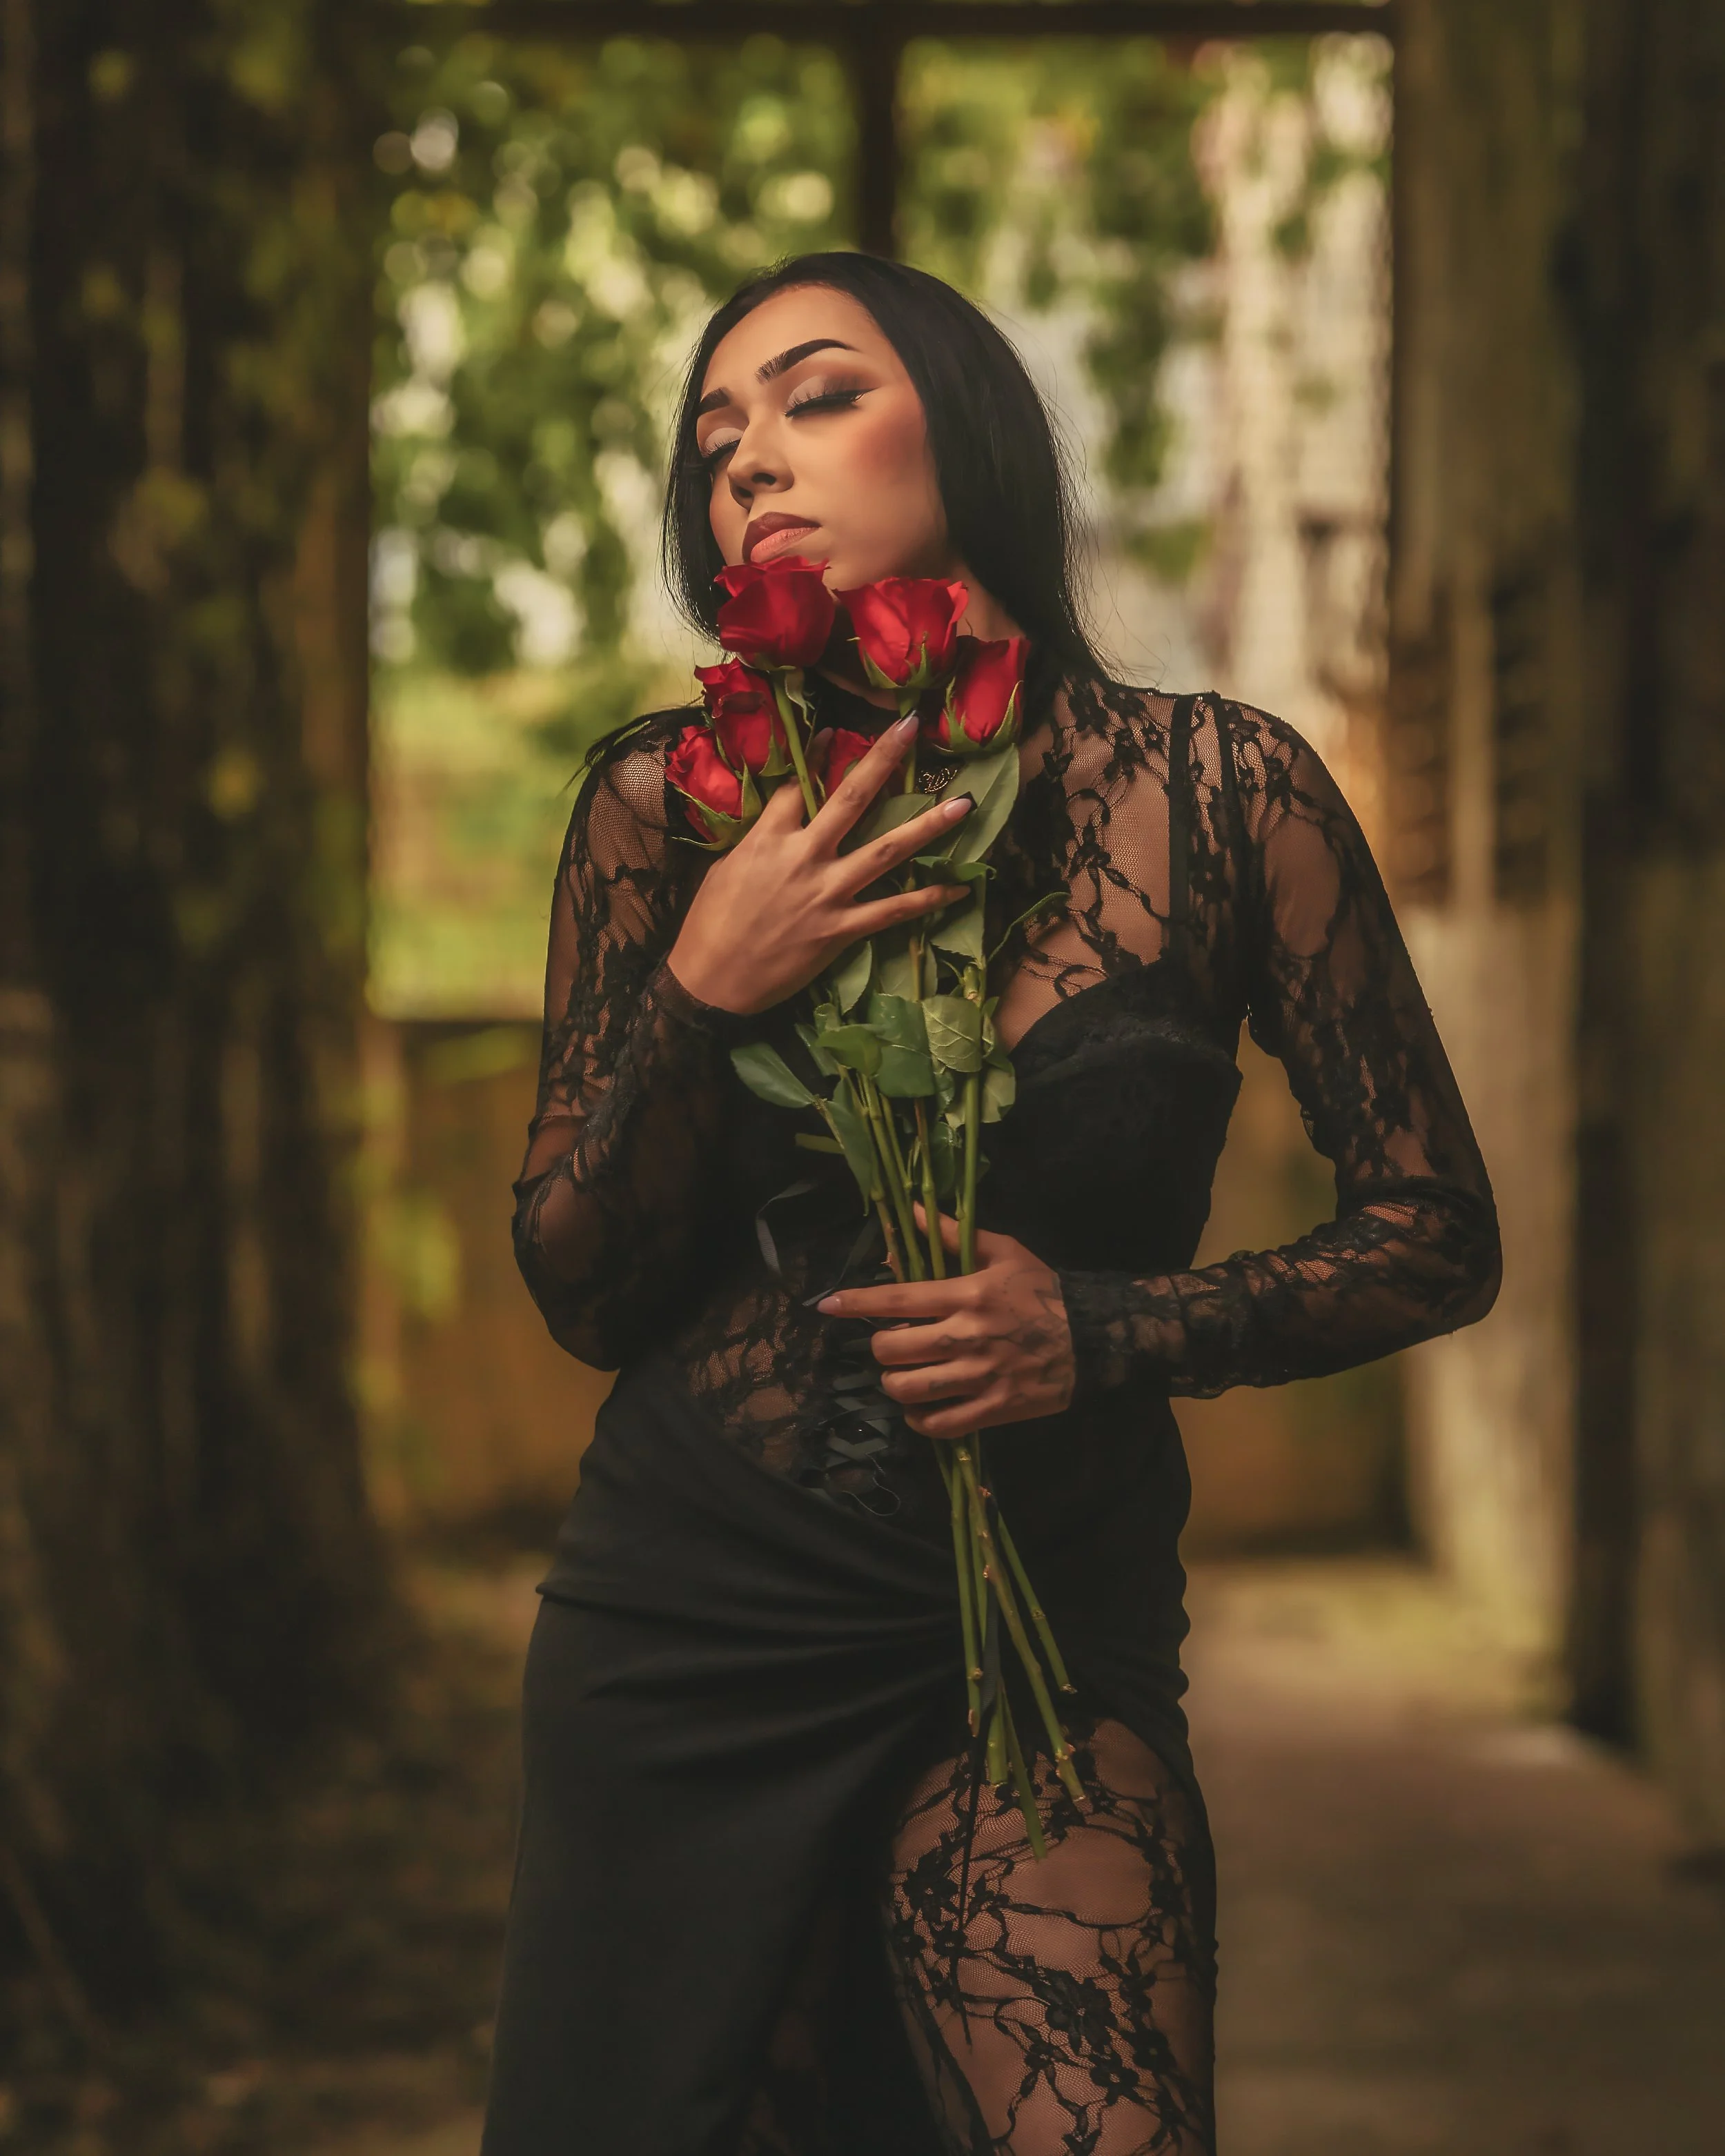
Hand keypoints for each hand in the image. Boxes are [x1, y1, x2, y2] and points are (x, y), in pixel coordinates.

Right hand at [666, 715, 970, 1016]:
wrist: (712, 981)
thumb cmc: (709, 924)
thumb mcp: (726, 868)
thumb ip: (760, 840)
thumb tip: (780, 821)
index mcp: (768, 838)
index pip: (799, 786)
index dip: (818, 755)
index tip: (836, 733)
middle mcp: (805, 857)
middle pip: (851, 798)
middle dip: (883, 759)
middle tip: (911, 727)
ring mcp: (828, 893)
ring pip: (887, 851)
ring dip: (928, 826)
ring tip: (963, 805)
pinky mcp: (842, 929)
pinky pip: (893, 911)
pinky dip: (927, 900)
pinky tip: (959, 888)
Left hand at [817, 1204, 1075, 1438]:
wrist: (1096, 1336)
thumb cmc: (1044, 1290)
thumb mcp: (1005, 1252)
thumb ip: (954, 1235)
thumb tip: (913, 1211)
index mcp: (967, 1294)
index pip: (897, 1299)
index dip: (856, 1303)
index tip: (827, 1305)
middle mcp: (967, 1336)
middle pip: (893, 1350)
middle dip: (881, 1348)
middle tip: (892, 1345)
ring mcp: (980, 1376)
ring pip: (908, 1390)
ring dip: (896, 1385)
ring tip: (904, 1377)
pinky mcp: (995, 1409)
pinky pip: (940, 1424)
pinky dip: (920, 1420)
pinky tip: (921, 1409)